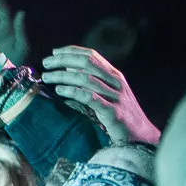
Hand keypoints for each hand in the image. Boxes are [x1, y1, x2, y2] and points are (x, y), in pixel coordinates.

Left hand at [41, 47, 160, 144]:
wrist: (140, 135)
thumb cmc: (119, 112)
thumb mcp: (107, 92)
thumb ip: (90, 79)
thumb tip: (67, 66)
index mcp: (114, 75)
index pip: (92, 55)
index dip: (71, 51)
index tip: (53, 52)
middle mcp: (116, 82)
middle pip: (87, 63)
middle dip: (64, 60)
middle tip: (46, 64)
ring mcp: (116, 96)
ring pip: (86, 79)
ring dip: (63, 76)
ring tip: (47, 77)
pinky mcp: (113, 112)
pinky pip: (90, 98)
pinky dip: (73, 92)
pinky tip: (60, 90)